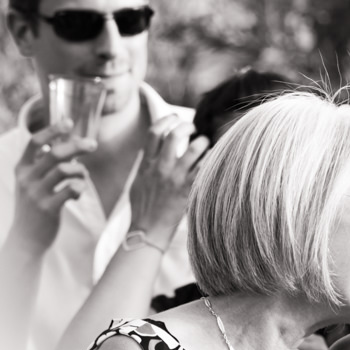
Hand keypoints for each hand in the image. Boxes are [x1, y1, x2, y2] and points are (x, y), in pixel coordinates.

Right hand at [11, 125, 96, 254]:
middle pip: (55, 153)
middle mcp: (26, 179)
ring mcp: (36, 194)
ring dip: (80, 171)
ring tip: (81, 178)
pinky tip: (76, 194)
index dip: (52, 129)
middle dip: (77, 146)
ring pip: (65, 170)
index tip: (69, 122)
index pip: (34, 141)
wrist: (25, 240)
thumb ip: (42, 165)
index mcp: (21, 169)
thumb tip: (66, 145)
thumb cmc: (33, 208)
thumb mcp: (30, 184)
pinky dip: (79, 188)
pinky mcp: (48, 208)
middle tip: (93, 145)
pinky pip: (71, 189)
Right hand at [127, 115, 207, 249]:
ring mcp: (175, 179)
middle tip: (192, 127)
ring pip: (194, 149)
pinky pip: (204, 168)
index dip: (165, 120)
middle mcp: (160, 168)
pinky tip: (213, 161)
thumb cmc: (142, 210)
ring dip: (202, 142)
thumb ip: (144, 166)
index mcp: (146, 165)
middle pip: (174, 135)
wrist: (147, 232)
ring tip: (204, 145)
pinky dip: (211, 160)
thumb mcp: (137, 183)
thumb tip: (147, 152)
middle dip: (186, 125)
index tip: (174, 117)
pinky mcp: (188, 190)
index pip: (154, 132)